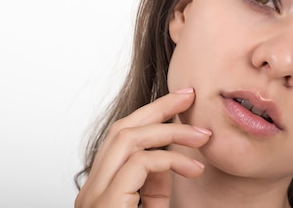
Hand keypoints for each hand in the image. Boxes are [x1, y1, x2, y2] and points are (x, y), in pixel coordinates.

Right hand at [75, 88, 211, 207]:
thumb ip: (153, 185)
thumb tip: (165, 154)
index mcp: (99, 188)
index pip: (120, 139)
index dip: (151, 115)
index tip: (180, 103)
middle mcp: (90, 189)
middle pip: (121, 129)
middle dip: (158, 108)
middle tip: (189, 96)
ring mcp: (94, 196)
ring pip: (127, 139)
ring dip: (169, 131)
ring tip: (202, 135)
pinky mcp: (106, 204)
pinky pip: (139, 163)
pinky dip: (169, 159)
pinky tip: (193, 168)